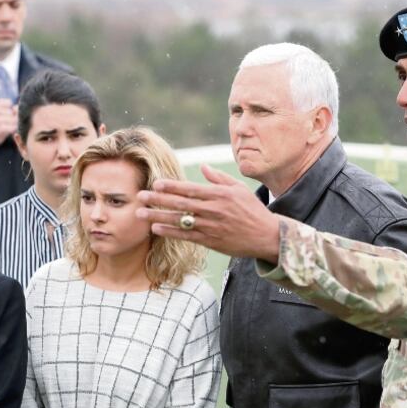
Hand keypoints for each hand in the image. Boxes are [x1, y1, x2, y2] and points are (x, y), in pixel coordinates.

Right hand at [0, 86, 18, 152]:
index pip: (8, 102)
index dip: (8, 109)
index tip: (4, 115)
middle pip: (13, 111)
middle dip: (12, 117)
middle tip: (6, 123)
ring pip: (15, 119)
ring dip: (14, 124)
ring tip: (7, 128)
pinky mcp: (2, 129)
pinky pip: (14, 127)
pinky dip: (14, 130)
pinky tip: (9, 132)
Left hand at [136, 164, 280, 261]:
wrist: (266, 236)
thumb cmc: (253, 210)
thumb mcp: (239, 189)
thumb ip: (218, 178)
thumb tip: (203, 166)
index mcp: (219, 194)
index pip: (190, 189)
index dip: (171, 186)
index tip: (156, 183)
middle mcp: (212, 210)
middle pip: (180, 203)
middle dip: (158, 199)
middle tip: (140, 196)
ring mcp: (210, 226)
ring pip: (179, 220)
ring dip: (157, 216)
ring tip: (140, 213)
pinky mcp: (210, 241)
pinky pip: (185, 236)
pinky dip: (170, 232)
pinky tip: (156, 228)